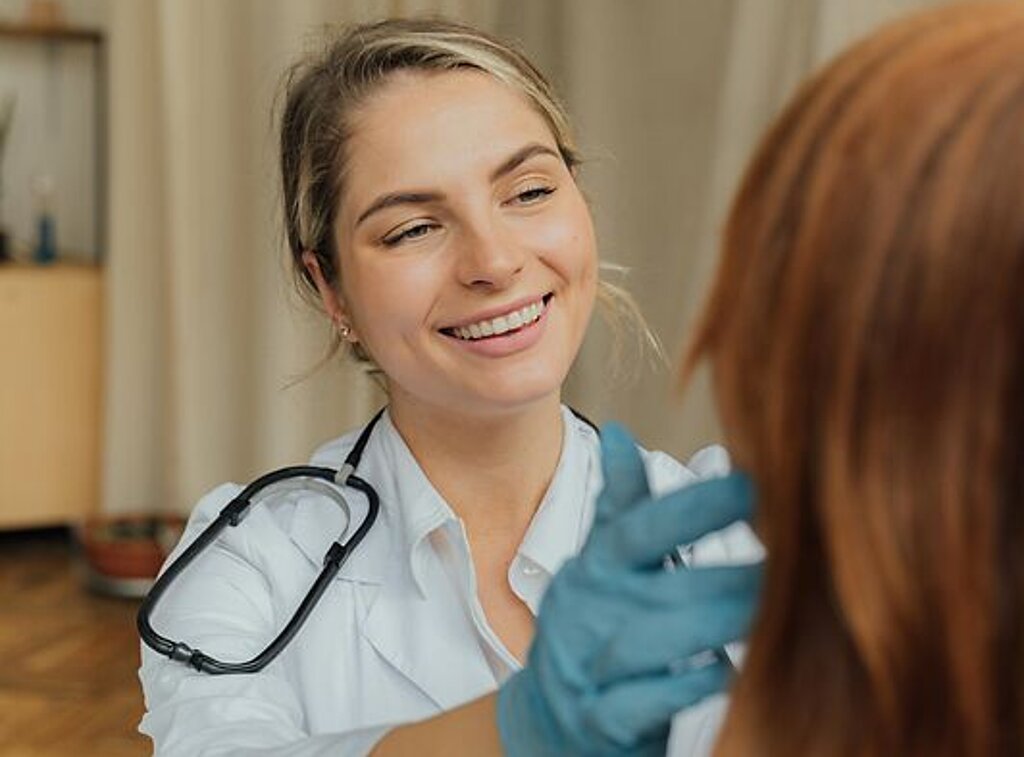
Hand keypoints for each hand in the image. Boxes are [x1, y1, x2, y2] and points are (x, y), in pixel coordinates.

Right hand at [497, 424, 760, 755]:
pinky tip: (725, 670)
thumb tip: (620, 433)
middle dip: (727, 576)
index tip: (749, 485)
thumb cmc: (591, 631)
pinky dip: (684, 688)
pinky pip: (643, 703)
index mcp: (596, 570)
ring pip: (651, 643)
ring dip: (714, 625)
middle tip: (789, 563)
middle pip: (658, 586)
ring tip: (768, 613)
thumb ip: (619, 506)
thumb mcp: (598, 565)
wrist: (549, 720)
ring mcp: (590, 669)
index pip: (637, 529)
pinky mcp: (601, 721)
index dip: (691, 508)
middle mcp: (590, 614)